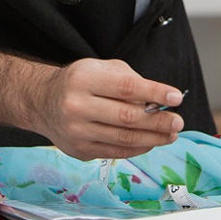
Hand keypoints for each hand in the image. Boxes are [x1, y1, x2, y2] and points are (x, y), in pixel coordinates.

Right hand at [23, 59, 185, 160]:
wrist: (42, 102)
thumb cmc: (78, 83)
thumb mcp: (100, 68)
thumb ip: (129, 80)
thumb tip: (157, 101)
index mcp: (84, 79)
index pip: (126, 87)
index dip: (154, 93)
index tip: (175, 97)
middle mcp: (77, 106)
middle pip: (127, 117)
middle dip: (158, 121)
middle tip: (178, 121)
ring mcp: (77, 131)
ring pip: (124, 138)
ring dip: (153, 138)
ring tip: (170, 134)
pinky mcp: (79, 150)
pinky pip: (116, 151)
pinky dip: (138, 147)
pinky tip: (151, 142)